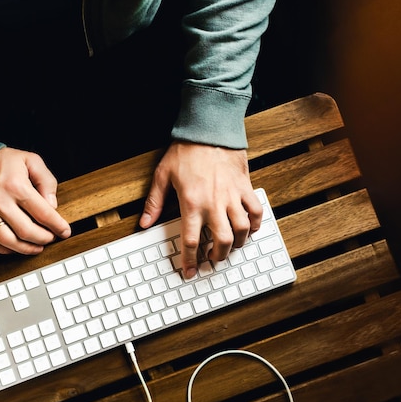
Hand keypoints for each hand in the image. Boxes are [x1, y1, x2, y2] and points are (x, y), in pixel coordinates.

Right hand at [0, 147, 70, 254]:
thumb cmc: (1, 160)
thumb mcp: (31, 160)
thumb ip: (46, 181)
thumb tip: (52, 206)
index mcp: (16, 186)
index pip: (43, 213)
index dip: (57, 226)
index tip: (65, 232)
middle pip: (26, 231)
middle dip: (44, 238)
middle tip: (51, 238)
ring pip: (7, 240)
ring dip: (25, 248)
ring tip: (36, 248)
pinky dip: (3, 248)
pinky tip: (15, 247)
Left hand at [139, 141, 262, 278]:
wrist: (209, 129)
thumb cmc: (186, 151)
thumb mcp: (162, 176)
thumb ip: (154, 203)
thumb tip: (144, 223)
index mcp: (192, 204)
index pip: (192, 242)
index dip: (191, 261)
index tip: (191, 271)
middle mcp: (214, 204)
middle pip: (222, 242)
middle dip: (218, 257)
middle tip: (213, 260)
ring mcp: (232, 197)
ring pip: (242, 230)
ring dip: (237, 243)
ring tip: (230, 247)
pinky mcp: (245, 188)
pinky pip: (256, 211)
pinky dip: (256, 223)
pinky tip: (250, 228)